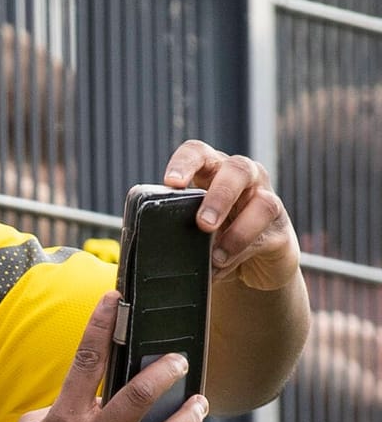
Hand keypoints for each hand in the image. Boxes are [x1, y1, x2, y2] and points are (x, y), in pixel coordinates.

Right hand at [0, 292, 206, 421]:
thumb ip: (61, 413)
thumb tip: (91, 404)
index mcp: (63, 421)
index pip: (87, 361)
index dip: (102, 324)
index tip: (116, 299)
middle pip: (140, 394)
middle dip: (166, 370)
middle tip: (179, 360)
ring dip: (188, 415)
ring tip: (198, 403)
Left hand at [163, 140, 301, 291]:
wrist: (248, 269)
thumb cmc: (209, 240)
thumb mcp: (187, 230)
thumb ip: (170, 229)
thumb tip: (142, 248)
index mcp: (211, 173)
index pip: (199, 153)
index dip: (186, 162)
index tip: (172, 182)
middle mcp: (243, 181)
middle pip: (238, 169)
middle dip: (220, 195)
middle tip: (203, 224)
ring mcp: (266, 203)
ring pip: (264, 202)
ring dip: (237, 231)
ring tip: (215, 256)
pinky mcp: (280, 232)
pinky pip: (266, 236)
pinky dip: (241, 253)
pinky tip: (222, 266)